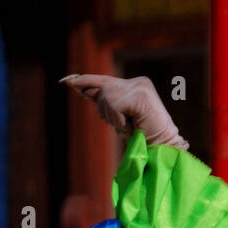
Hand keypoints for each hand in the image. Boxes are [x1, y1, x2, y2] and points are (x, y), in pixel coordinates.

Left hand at [61, 74, 187, 149]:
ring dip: (114, 118)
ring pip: (106, 99)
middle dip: (105, 111)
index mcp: (133, 84)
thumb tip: (81, 88)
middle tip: (124, 122)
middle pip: (101, 92)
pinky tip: (132, 124)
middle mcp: (137, 81)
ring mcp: (139, 86)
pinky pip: (114, 106)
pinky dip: (119, 120)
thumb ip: (104, 103)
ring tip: (130, 124)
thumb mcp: (118, 117)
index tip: (66, 81)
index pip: (102, 80)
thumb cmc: (141, 137)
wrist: (161, 147)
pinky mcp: (139, 95)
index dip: (83, 81)